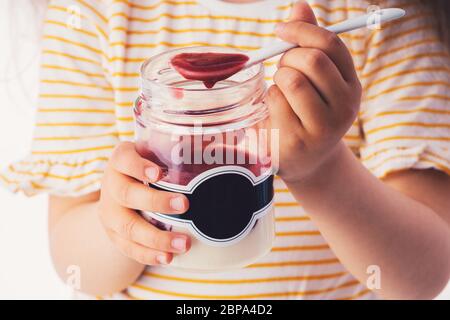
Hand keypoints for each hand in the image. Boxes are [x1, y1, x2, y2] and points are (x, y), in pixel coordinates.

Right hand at [98, 141, 190, 265]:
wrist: (119, 187)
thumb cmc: (148, 165)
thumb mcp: (158, 152)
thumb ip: (183, 149)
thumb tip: (224, 149)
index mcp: (121, 159)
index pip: (124, 159)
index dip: (138, 167)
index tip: (158, 174)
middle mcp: (111, 184)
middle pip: (127, 195)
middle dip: (156, 202)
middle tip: (185, 205)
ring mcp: (109, 212)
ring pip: (128, 227)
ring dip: (156, 237)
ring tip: (183, 243)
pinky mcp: (113, 234)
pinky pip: (128, 248)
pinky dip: (148, 255)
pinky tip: (168, 258)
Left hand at [266, 2, 361, 182]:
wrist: (305, 162)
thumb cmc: (305, 113)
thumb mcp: (314, 81)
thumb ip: (308, 44)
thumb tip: (299, 6)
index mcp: (352, 84)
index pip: (331, 44)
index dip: (302, 31)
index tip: (281, 31)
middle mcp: (346, 105)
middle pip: (311, 60)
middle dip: (288, 59)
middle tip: (282, 71)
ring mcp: (325, 127)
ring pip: (292, 80)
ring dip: (277, 80)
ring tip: (281, 93)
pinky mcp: (300, 141)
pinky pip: (276, 102)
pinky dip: (269, 100)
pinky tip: (276, 114)